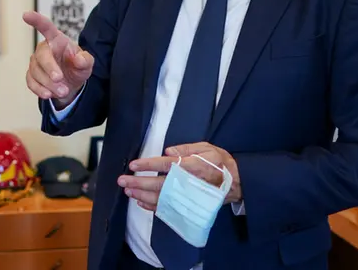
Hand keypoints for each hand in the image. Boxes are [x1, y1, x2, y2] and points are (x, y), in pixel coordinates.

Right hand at [23, 11, 93, 106]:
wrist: (71, 84)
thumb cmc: (77, 67)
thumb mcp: (87, 64)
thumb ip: (86, 60)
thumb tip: (79, 59)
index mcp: (57, 40)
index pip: (46, 27)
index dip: (36, 21)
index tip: (26, 15)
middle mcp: (44, 49)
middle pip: (41, 56)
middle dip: (50, 69)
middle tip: (60, 80)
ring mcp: (35, 63)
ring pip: (36, 72)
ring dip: (49, 84)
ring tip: (63, 91)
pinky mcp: (31, 76)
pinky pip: (31, 82)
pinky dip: (40, 90)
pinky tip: (49, 94)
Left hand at [118, 143, 241, 211]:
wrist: (235, 184)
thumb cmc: (220, 163)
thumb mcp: (208, 148)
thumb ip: (188, 148)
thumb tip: (168, 151)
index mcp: (193, 167)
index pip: (167, 166)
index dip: (149, 165)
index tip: (134, 165)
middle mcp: (189, 184)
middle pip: (160, 184)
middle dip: (139, 183)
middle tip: (122, 180)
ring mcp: (188, 197)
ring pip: (161, 198)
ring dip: (142, 195)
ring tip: (127, 190)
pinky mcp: (188, 206)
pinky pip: (167, 208)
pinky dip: (152, 206)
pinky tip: (140, 201)